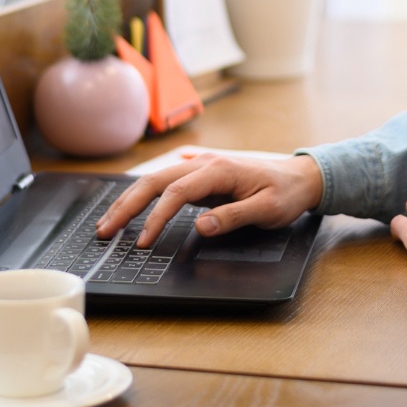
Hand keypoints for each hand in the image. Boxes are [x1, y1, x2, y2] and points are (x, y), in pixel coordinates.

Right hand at [95, 154, 324, 248]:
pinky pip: (166, 185)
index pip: (175, 194)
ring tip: (109, 222)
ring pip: (156, 181)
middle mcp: (204, 165)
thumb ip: (233, 217)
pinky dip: (144, 196)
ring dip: (130, 200)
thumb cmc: (286, 194)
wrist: (301, 177)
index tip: (143, 241)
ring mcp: (201, 169)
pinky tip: (129, 206)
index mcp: (218, 171)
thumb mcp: (267, 210)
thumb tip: (200, 226)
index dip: (156, 218)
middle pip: (155, 182)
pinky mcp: (201, 178)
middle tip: (105, 230)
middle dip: (127, 206)